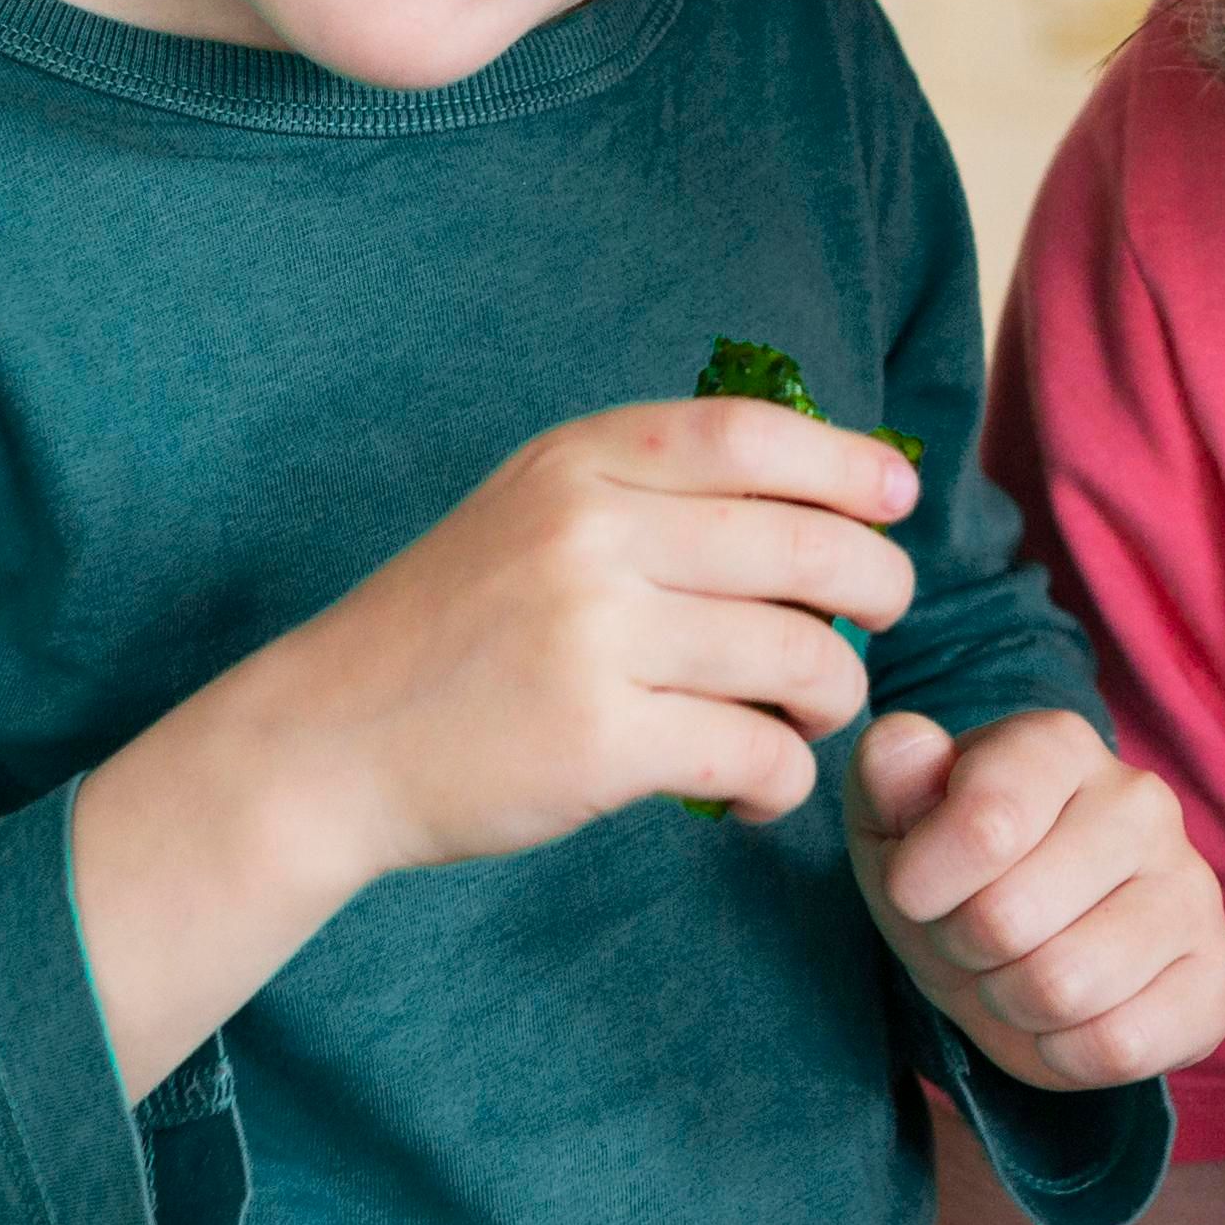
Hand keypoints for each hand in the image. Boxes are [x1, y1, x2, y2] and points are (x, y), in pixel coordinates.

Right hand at [230, 398, 915, 882]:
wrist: (328, 740)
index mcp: (578, 462)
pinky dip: (784, 781)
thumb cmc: (452, 629)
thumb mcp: (531, 512)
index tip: (896, 497)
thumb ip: (644, 490)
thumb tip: (818, 495)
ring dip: (833, 699)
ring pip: (800, 657)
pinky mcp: (600, 740)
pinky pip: (758, 753)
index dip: (848, 462)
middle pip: (805, 547)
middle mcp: (591, 533)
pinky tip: (760, 791)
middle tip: (875, 623)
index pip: (750, 434)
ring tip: (804, 720)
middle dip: (876, 589)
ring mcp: (595, 636)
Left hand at [843, 709, 1224, 1093]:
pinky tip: (1065, 1018)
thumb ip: (888, 774)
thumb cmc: (952, 871)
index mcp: (1058, 746)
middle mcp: (1142, 801)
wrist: (1017, 945)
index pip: (985, 826)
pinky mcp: (1221, 974)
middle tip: (971, 937)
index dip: (919, 884)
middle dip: (963, 949)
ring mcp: (1194, 887)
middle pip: (1009, 920)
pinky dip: (1065, 1054)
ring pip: (1065, 989)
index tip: (915, 887)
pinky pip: (1123, 1045)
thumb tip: (906, 746)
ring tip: (1014, 972)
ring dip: (1010, 1003)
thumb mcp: (891, 820)